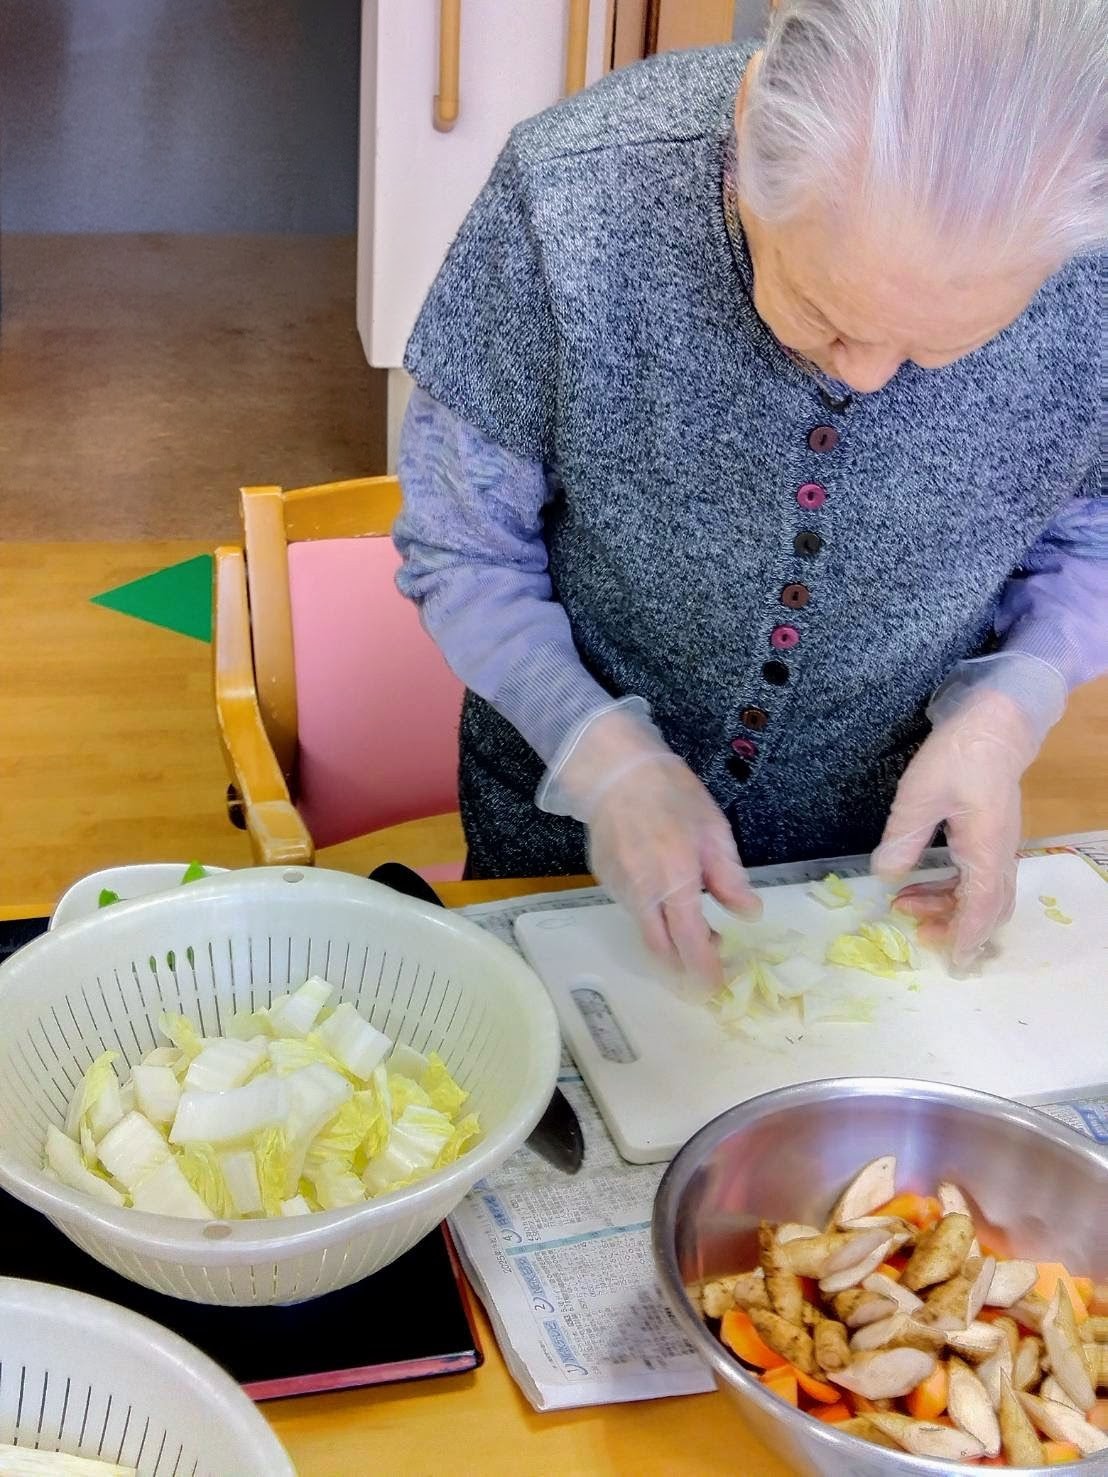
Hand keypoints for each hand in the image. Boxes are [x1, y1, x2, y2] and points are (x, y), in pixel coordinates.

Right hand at [537, 701, 760, 989]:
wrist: (614, 771)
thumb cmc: (671, 793)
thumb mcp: (714, 830)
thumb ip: (730, 878)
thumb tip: (748, 914)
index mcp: (676, 879)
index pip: (691, 941)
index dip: (704, 969)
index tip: (716, 986)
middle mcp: (644, 892)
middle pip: (661, 949)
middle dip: (684, 965)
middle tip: (708, 962)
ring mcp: (619, 888)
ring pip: (645, 930)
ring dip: (669, 940)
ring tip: (695, 924)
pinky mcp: (605, 880)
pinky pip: (632, 908)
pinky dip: (652, 915)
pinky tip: (665, 895)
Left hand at [873, 656, 1064, 966]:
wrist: (995, 722)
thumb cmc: (959, 755)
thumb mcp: (920, 795)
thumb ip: (903, 838)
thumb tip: (885, 876)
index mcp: (986, 850)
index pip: (982, 909)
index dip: (966, 938)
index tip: (951, 962)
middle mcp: (1000, 853)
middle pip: (987, 908)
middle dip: (953, 927)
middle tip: (913, 930)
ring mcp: (999, 845)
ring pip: (982, 893)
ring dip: (948, 906)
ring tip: (905, 904)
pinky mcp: (991, 835)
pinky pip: (979, 876)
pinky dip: (953, 889)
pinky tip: (921, 881)